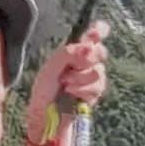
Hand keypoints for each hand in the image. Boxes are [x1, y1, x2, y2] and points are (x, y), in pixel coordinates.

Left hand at [29, 21, 109, 143]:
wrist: (46, 115)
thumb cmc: (44, 90)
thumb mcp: (50, 68)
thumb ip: (68, 54)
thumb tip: (89, 45)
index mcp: (74, 51)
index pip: (93, 35)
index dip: (98, 31)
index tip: (95, 33)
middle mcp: (85, 62)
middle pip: (100, 51)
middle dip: (86, 60)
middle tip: (71, 67)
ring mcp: (92, 77)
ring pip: (98, 71)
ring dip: (80, 79)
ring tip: (65, 84)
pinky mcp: (95, 93)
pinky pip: (97, 87)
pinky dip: (82, 91)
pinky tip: (71, 94)